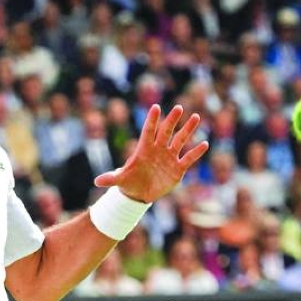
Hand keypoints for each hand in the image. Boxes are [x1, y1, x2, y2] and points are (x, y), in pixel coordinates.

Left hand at [94, 104, 208, 203]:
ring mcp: (169, 157)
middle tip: (178, 108)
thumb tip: (96, 181)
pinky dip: (196, 152)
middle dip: (172, 121)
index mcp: (144, 149)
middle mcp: (158, 149)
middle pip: (166, 132)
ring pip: (180, 141)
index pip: (148, 132)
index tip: (156, 107)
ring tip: (196, 117)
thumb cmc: (129, 182)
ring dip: (187, 130)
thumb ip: (110, 178)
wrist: (140, 193)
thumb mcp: (120, 181)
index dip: (152, 121)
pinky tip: (204, 144)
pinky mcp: (178, 168)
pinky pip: (188, 158)